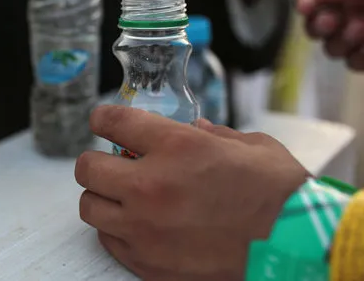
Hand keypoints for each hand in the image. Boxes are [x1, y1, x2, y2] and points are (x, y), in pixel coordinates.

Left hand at [75, 106, 306, 279]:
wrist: (294, 250)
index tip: (102, 121)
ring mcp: (145, 228)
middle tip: (112, 163)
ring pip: (90, 207)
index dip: (102, 118)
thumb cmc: (279, 194)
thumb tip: (194, 129)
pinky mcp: (148, 263)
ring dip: (102, 196)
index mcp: (176, 146)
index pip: (113, 122)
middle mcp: (151, 185)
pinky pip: (109, 240)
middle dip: (96, 161)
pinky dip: (117, 229)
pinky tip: (138, 224)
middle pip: (87, 168)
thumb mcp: (250, 147)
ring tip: (122, 196)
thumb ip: (213, 134)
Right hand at [297, 0, 363, 69]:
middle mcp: (351, 14)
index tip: (304, 6)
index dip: (308, 0)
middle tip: (331, 21)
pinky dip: (359, 56)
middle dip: (319, 25)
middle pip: (317, 25)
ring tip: (361, 29)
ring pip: (332, 48)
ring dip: (341, 41)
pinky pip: (353, 62)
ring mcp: (359, 38)